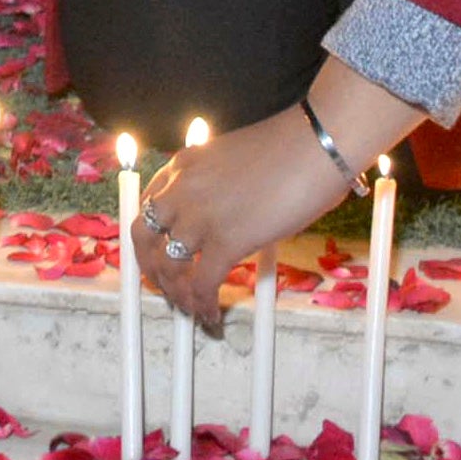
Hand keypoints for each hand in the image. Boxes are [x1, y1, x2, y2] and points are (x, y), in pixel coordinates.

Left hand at [132, 68, 419, 332]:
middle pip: (145, 237)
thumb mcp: (235, 159)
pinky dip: (203, 304)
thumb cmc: (291, 146)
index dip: (151, 237)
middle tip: (168, 288)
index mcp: (184, 164)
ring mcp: (201, 215)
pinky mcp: (226, 240)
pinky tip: (212, 316)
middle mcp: (182, 189)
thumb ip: (219, 184)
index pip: (149, 205)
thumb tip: (230, 213)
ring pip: (169, 266)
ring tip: (191, 308)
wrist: (316, 143)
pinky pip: (202, 283)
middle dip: (152, 268)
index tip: (160, 254)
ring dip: (177, 293)